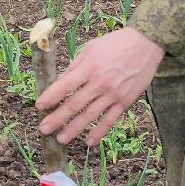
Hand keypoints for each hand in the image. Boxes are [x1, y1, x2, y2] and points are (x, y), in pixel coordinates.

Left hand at [35, 26, 164, 145]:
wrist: (146, 44)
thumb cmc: (116, 43)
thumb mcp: (91, 48)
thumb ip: (75, 66)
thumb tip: (60, 81)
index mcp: (89, 68)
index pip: (64, 86)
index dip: (50, 97)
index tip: (39, 106)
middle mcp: (100, 83)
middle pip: (74, 104)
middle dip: (57, 118)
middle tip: (44, 129)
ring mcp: (113, 94)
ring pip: (90, 116)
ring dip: (74, 129)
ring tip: (61, 139)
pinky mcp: (125, 102)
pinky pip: (110, 120)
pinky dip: (99, 132)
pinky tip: (89, 142)